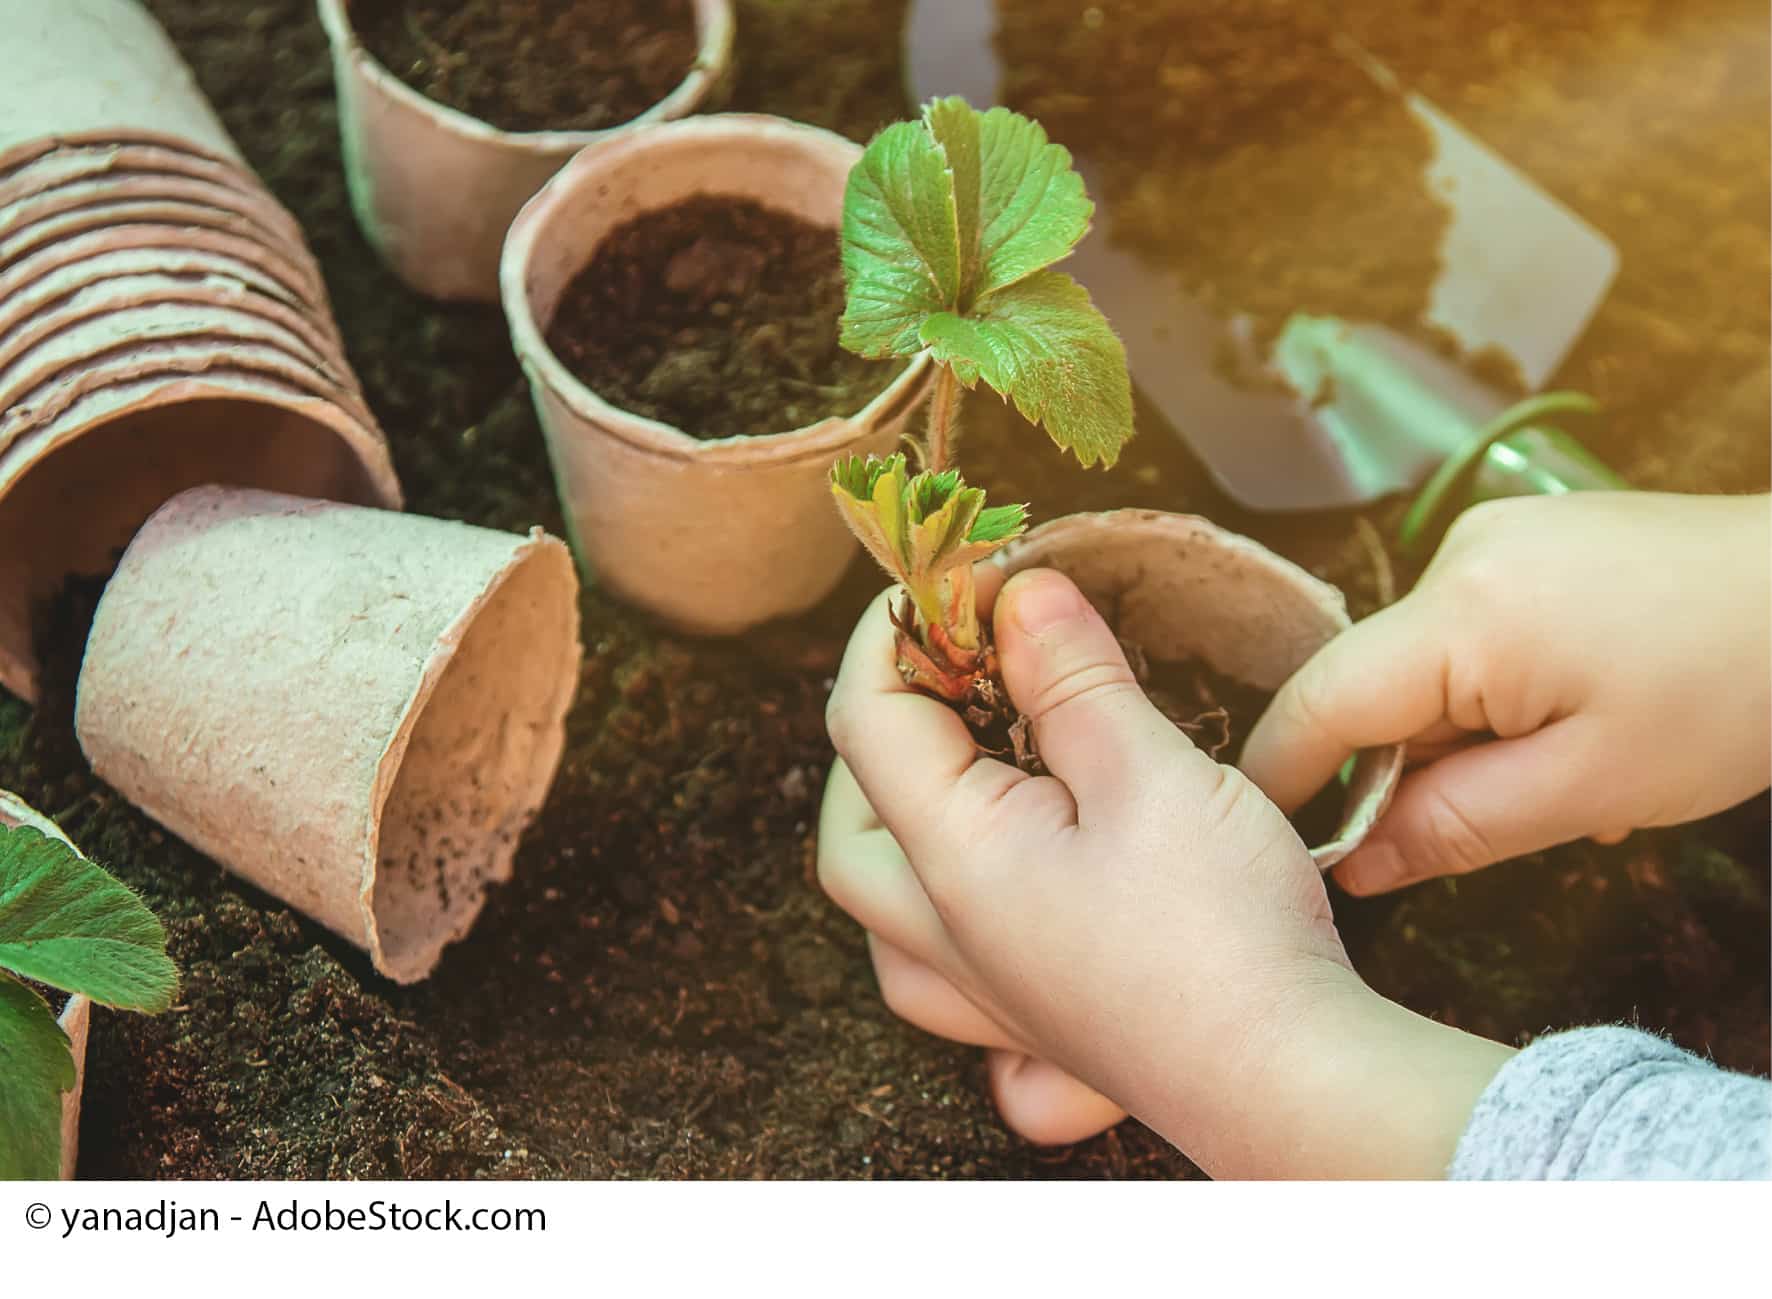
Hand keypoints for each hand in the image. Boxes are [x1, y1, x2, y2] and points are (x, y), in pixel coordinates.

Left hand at [820, 564, 1511, 1175]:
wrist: (1290, 1081)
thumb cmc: (1221, 933)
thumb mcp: (1149, 773)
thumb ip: (1071, 678)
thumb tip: (1017, 595)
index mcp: (952, 860)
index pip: (868, 717)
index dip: (903, 627)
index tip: (966, 572)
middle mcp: (945, 936)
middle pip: (850, 824)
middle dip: (880, 727)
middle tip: (950, 667)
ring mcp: (985, 993)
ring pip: (881, 911)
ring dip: (892, 827)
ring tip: (958, 766)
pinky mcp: (1034, 1025)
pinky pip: (939, 978)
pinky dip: (937, 921)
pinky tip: (993, 891)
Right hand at [1244, 492, 1771, 896]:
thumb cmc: (1735, 694)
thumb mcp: (1593, 789)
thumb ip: (1455, 826)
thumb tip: (1354, 865)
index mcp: (1463, 615)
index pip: (1322, 702)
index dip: (1282, 777)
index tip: (1264, 843)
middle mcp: (1457, 557)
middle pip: (1376, 687)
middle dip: (1410, 768)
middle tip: (1503, 822)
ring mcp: (1492, 536)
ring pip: (1426, 666)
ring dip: (1464, 734)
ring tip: (1569, 771)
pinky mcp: (1527, 537)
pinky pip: (1470, 632)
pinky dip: (1497, 692)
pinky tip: (1578, 715)